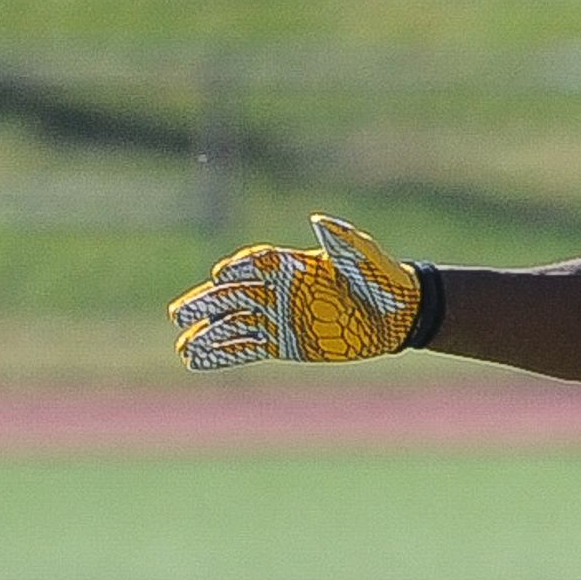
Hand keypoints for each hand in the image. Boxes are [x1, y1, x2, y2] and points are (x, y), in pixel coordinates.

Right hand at [170, 217, 426, 366]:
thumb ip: (341, 239)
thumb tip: (319, 220)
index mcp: (292, 265)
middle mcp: (278, 289)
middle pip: (232, 295)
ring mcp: (278, 316)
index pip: (253, 263)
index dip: (236, 269)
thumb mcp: (365, 255)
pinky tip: (197, 359)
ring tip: (183, 345)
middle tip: (180, 313)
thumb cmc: (383, 278)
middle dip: (206, 303)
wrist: (400, 313)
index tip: (223, 277)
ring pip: (233, 324)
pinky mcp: (284, 342)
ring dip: (207, 334)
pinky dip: (223, 353)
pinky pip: (247, 347)